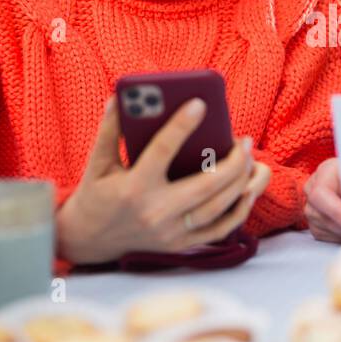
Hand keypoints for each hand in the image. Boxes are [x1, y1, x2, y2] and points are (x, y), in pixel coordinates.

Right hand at [57, 97, 271, 263]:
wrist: (87, 240)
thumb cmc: (95, 194)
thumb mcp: (98, 161)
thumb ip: (111, 129)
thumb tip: (122, 97)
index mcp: (134, 187)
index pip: (161, 151)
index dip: (181, 125)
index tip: (199, 104)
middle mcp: (155, 212)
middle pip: (205, 186)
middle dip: (232, 162)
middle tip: (244, 141)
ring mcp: (170, 232)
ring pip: (218, 208)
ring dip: (242, 184)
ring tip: (253, 161)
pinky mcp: (180, 245)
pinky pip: (219, 229)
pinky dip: (238, 210)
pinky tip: (249, 189)